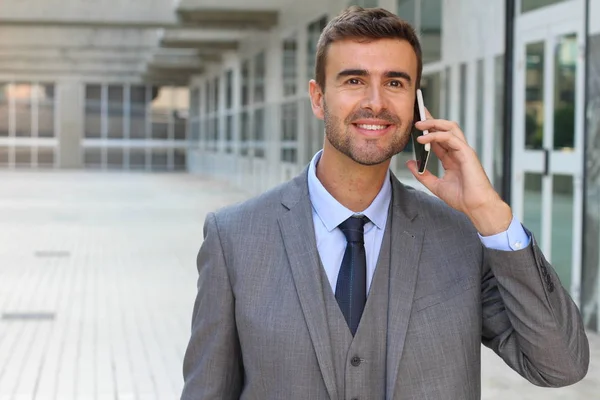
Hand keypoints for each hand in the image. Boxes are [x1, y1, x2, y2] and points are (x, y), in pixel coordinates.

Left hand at [405, 109, 511, 235]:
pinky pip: (451, 138)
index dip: (427, 128)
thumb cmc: (461, 198)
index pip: (438, 137)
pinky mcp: (467, 153)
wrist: (476, 207)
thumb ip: (422, 174)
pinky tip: (423, 138)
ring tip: (418, 124)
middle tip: (416, 115)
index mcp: (452, 157)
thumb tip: (410, 163)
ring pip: (450, 128)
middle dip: (431, 120)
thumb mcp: (435, 185)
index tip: (414, 121)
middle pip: (445, 128)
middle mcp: (458, 151)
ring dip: (433, 123)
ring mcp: (464, 150)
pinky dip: (436, 136)